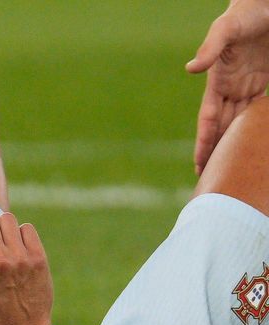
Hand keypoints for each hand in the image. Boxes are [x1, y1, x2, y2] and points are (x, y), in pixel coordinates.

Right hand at [187, 0, 268, 173]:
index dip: (204, 143)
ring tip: (228, 168)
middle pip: (221, 128)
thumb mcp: (226, 28)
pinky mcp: (262, 80)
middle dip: (214, 152)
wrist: (264, 3)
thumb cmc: (246, 12)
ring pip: (238, 123)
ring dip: (232, 144)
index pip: (208, 120)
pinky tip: (253, 143)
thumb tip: (190, 69)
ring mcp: (246, 84)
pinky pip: (256, 110)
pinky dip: (253, 128)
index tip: (199, 166)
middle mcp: (230, 88)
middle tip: (212, 180)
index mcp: (218, 80)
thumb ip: (210, 47)